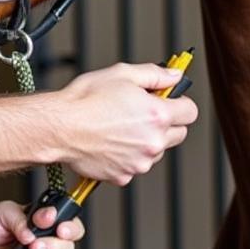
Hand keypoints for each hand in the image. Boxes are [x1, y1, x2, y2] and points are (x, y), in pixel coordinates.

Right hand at [57, 62, 196, 184]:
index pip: (190, 111)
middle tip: (142, 112)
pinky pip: (134, 165)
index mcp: (157, 115)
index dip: (179, 102)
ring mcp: (139, 162)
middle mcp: (153, 141)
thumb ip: (155, 74)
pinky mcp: (123, 175)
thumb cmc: (85, 100)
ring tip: (119, 127)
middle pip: (178, 134)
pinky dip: (126, 156)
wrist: (59, 127)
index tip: (168, 100)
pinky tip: (109, 142)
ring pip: (156, 151)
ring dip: (145, 140)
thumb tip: (174, 76)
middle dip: (166, 122)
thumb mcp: (121, 73)